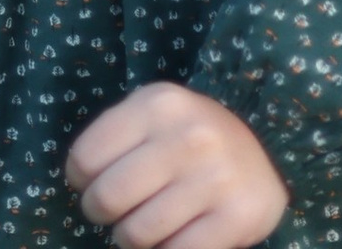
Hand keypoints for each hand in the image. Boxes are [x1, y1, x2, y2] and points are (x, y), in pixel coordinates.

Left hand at [66, 83, 289, 248]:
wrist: (263, 157)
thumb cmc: (190, 138)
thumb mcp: (155, 116)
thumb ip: (115, 136)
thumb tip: (78, 180)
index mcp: (159, 104)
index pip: (86, 157)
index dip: (79, 181)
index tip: (89, 185)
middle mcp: (188, 136)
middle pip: (108, 198)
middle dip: (100, 214)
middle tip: (112, 214)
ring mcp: (215, 178)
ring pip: (137, 234)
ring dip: (130, 239)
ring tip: (141, 227)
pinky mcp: (236, 218)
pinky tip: (171, 238)